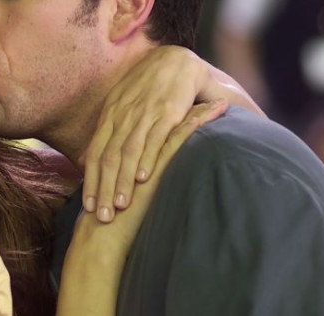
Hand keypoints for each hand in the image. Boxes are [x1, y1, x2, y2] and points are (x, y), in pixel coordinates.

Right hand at [58, 113, 207, 315]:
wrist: (101, 237)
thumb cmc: (112, 220)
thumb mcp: (120, 194)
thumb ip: (129, 179)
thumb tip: (140, 176)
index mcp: (122, 148)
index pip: (147, 121)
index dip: (164, 106)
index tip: (185, 95)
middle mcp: (131, 145)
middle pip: (160, 116)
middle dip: (184, 101)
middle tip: (204, 85)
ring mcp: (142, 154)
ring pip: (173, 123)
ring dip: (198, 110)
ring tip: (222, 100)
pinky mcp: (155, 165)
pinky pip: (179, 138)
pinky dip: (198, 123)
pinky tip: (215, 115)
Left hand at [80, 46, 228, 221]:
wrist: (174, 59)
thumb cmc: (148, 86)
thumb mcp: (123, 105)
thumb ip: (112, 131)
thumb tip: (97, 157)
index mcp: (110, 116)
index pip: (95, 153)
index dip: (90, 181)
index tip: (87, 206)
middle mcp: (122, 116)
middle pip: (107, 158)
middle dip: (103, 189)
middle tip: (101, 217)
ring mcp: (143, 113)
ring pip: (128, 153)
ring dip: (123, 181)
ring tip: (120, 206)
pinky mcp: (167, 111)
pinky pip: (153, 139)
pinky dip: (147, 159)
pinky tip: (143, 179)